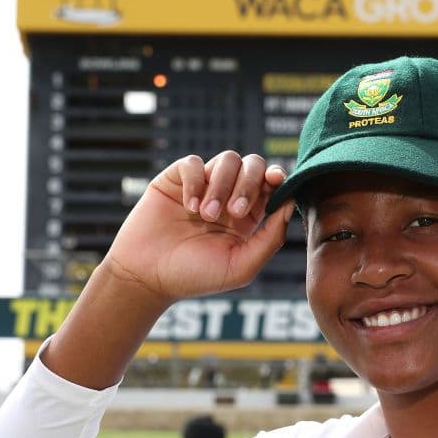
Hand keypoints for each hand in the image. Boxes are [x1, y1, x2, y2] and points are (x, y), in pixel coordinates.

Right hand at [102, 151, 293, 302]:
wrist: (146, 277)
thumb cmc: (194, 276)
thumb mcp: (241, 266)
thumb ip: (270, 238)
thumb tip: (290, 204)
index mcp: (248, 216)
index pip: (271, 184)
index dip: (277, 178)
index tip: (276, 181)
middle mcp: (228, 196)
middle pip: (253, 165)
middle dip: (249, 184)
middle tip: (234, 212)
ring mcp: (203, 185)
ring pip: (228, 160)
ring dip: (222, 186)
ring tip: (205, 215)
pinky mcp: (176, 179)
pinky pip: (193, 163)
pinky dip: (196, 181)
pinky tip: (189, 207)